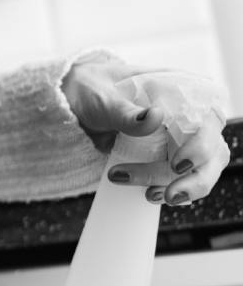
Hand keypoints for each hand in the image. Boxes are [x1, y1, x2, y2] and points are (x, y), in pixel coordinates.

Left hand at [62, 53, 229, 205]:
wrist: (74, 101)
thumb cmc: (93, 90)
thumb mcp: (104, 99)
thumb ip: (127, 112)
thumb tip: (155, 117)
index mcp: (180, 92)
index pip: (208, 119)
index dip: (201, 145)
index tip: (177, 164)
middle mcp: (186, 117)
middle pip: (212, 150)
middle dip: (196, 177)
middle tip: (168, 194)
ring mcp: (178, 139)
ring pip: (201, 168)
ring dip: (184, 188)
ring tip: (150, 195)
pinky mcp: (165, 157)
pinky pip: (180, 178)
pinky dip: (169, 189)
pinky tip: (149, 194)